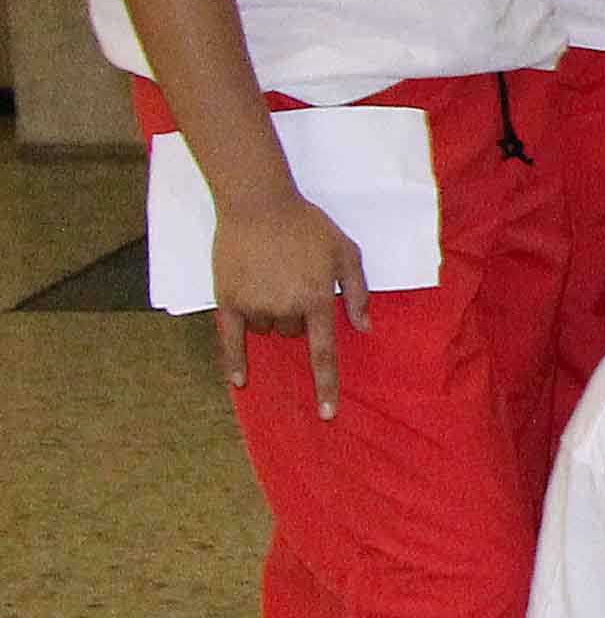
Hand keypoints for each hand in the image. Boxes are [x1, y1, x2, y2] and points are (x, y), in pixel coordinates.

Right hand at [213, 184, 368, 417]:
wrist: (259, 203)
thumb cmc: (308, 226)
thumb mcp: (346, 252)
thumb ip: (357, 292)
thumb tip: (364, 327)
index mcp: (317, 300)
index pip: (323, 354)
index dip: (325, 386)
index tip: (327, 413)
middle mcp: (285, 308)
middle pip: (294, 335)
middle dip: (299, 319)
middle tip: (294, 282)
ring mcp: (254, 306)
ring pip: (268, 331)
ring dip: (273, 317)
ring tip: (272, 278)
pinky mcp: (228, 300)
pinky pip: (230, 339)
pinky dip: (234, 360)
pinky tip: (238, 382)